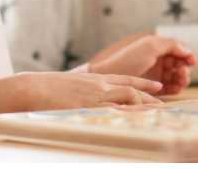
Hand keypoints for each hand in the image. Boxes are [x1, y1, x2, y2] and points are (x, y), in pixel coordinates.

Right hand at [0, 72, 162, 114]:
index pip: (126, 78)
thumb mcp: (70, 85)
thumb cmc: (46, 88)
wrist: (33, 87)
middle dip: (150, 96)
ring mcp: (95, 95)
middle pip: (132, 88)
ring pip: (128, 96)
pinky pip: (114, 110)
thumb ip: (83, 90)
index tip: (158, 87)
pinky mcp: (90, 106)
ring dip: (146, 104)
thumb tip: (86, 98)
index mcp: (95, 78)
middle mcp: (99, 84)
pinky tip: (140, 119)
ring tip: (160, 111)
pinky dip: (129, 113)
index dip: (144, 83)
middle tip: (165, 105)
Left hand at [89, 34, 195, 95]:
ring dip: (182, 79)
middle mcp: (158, 60)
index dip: (187, 55)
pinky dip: (176, 88)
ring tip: (179, 81)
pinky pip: (171, 88)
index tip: (192, 62)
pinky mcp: (155, 88)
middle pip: (180, 64)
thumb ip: (171, 44)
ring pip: (177, 77)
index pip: (179, 50)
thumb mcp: (151, 46)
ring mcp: (157, 74)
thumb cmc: (130, 59)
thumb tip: (188, 50)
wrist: (112, 77)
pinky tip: (175, 88)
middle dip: (185, 68)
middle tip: (181, 73)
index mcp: (158, 47)